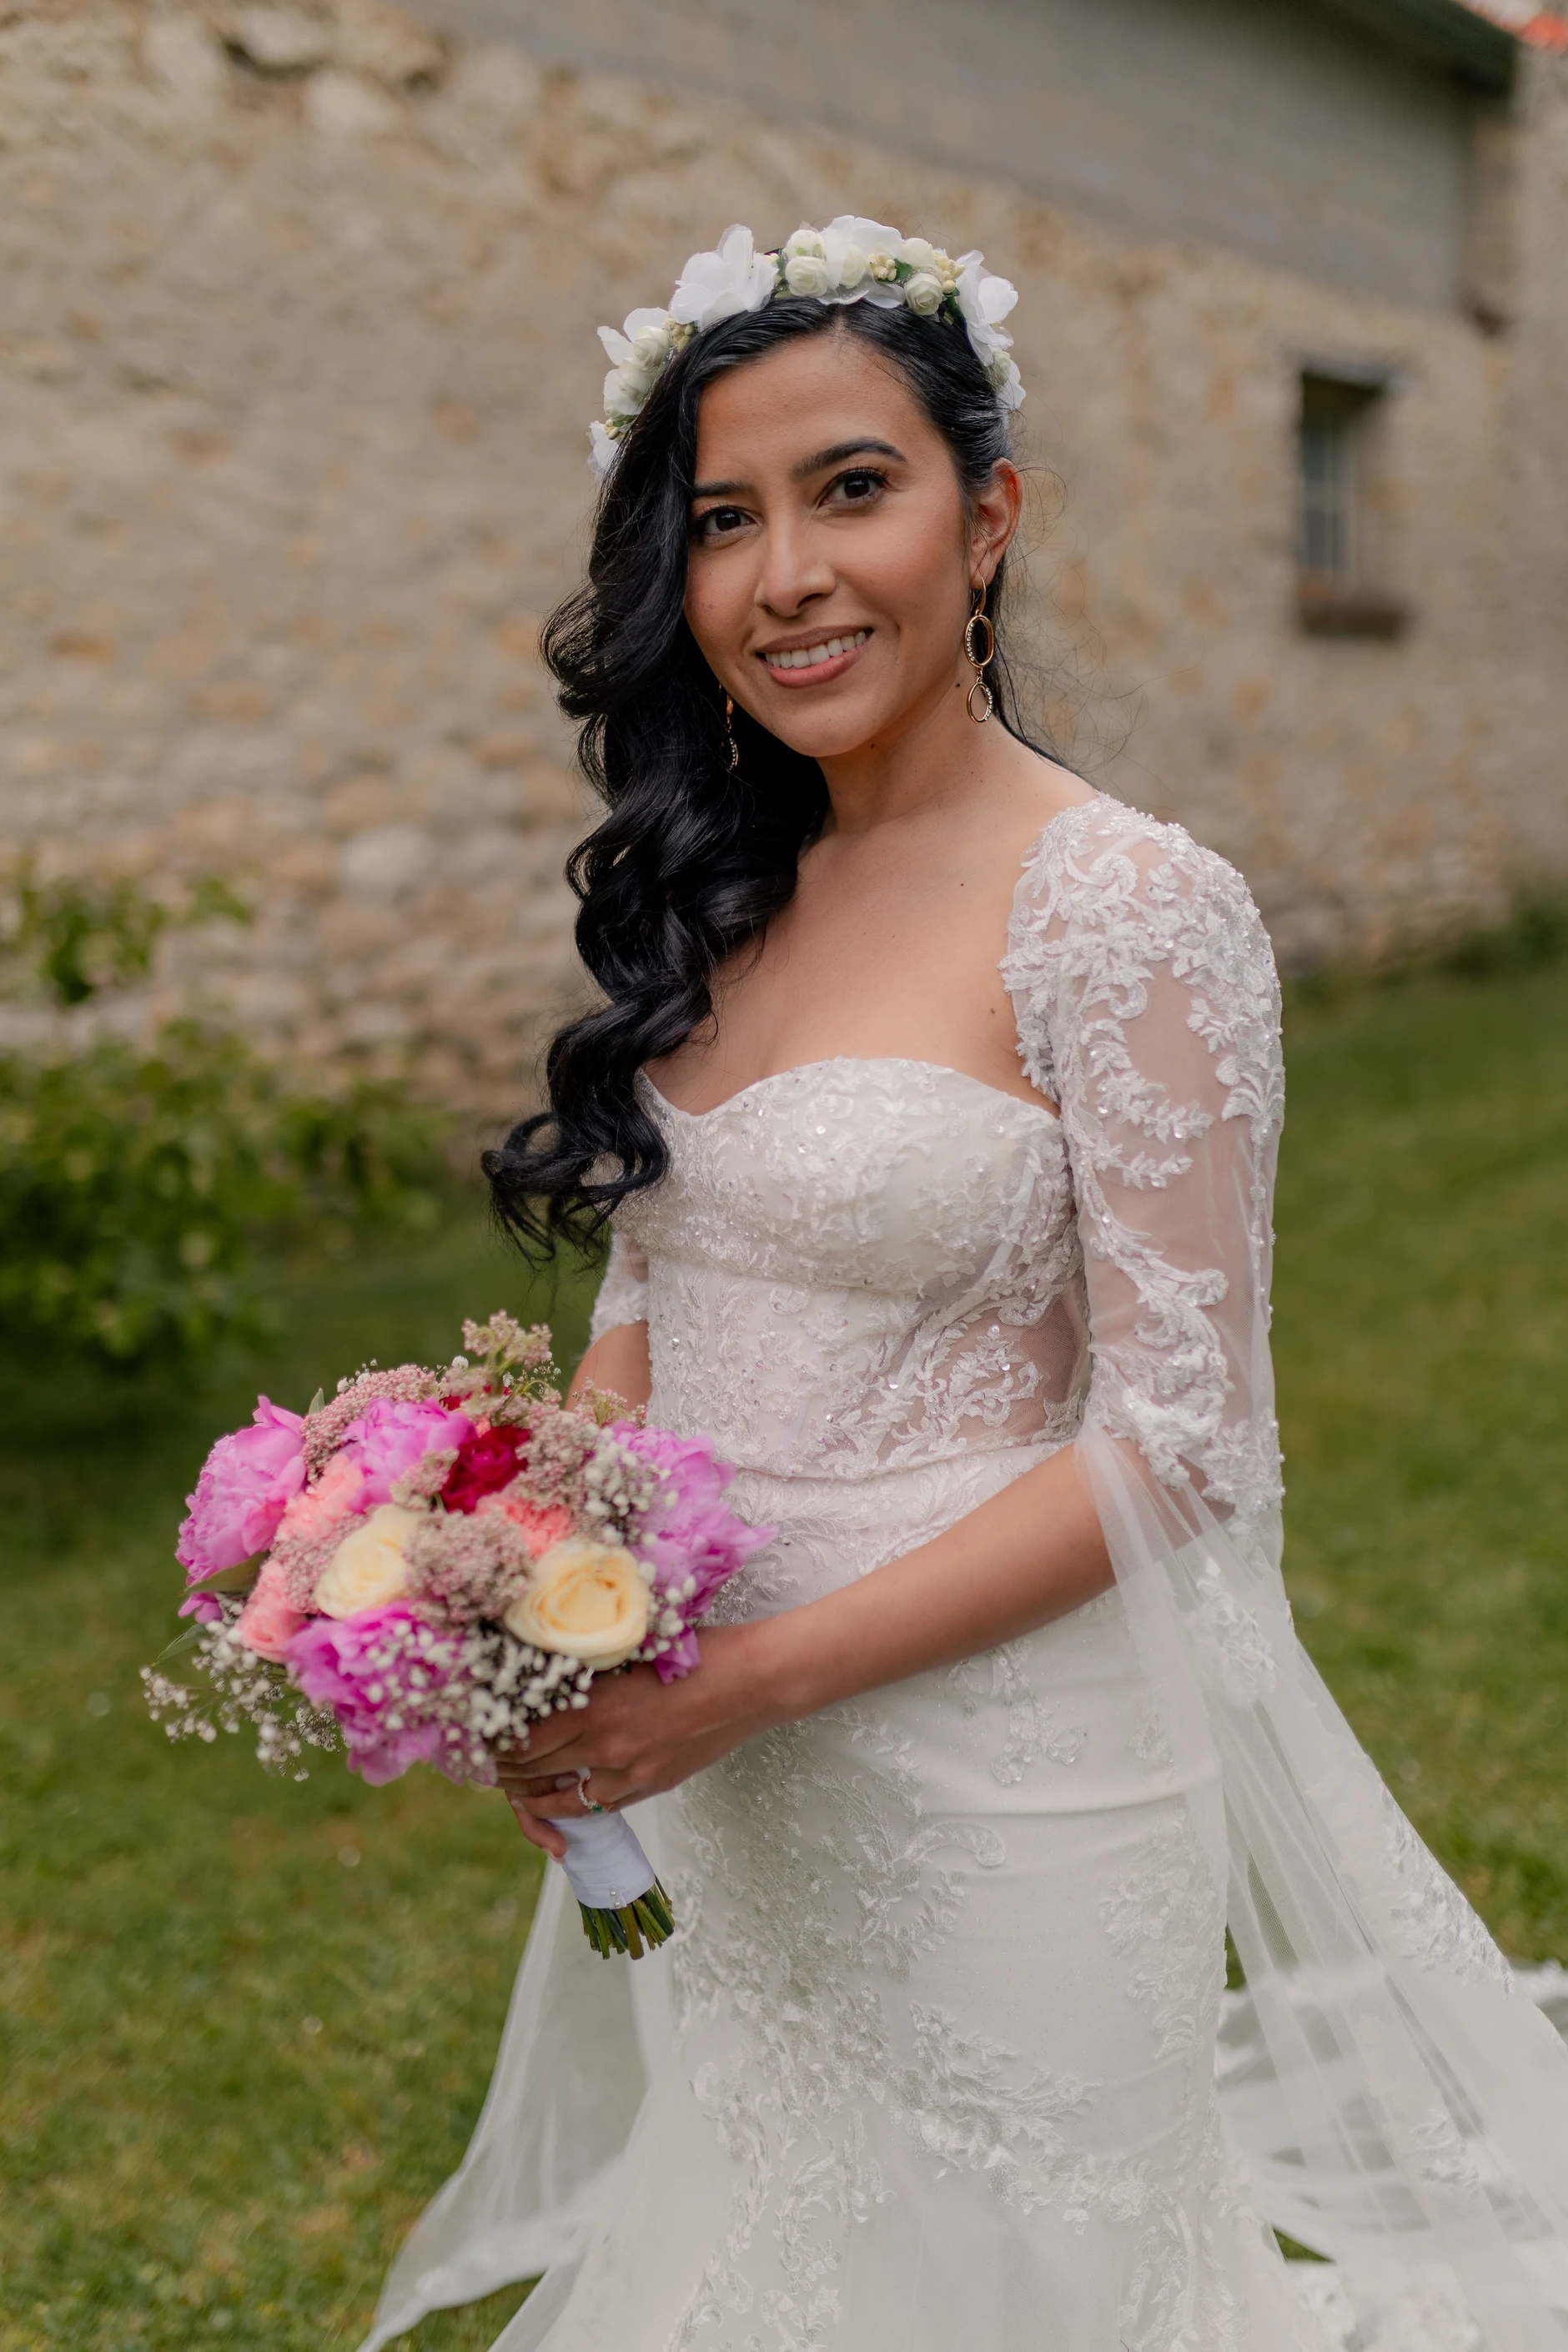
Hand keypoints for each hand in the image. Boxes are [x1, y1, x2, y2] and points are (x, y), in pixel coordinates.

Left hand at [493, 1622, 781, 1858]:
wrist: (754, 1681)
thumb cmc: (698, 1651)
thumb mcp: (631, 1648)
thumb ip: (589, 1668)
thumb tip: (546, 1671)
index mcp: (594, 1706)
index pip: (523, 1740)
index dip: (496, 1743)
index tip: (484, 1736)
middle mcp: (606, 1746)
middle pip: (536, 1771)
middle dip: (507, 1770)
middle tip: (491, 1763)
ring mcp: (632, 1773)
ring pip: (565, 1799)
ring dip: (535, 1796)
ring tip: (518, 1788)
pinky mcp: (655, 1785)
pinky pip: (602, 1807)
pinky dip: (577, 1805)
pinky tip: (566, 1798)